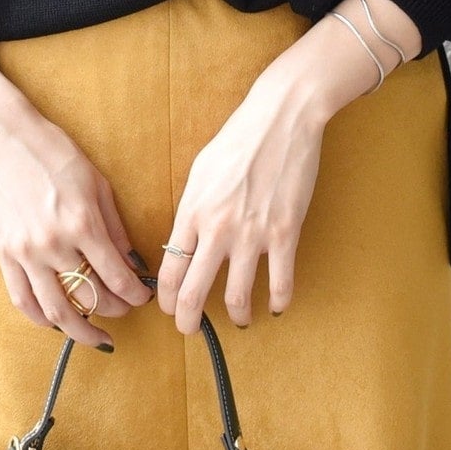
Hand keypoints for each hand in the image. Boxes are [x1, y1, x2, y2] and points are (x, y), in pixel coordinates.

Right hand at [0, 90, 154, 351]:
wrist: (1, 137)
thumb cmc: (52, 151)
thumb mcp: (96, 182)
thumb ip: (114, 226)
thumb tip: (131, 261)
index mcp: (83, 223)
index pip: (117, 278)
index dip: (136, 294)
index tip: (144, 297)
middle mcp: (54, 244)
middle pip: (92, 297)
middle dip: (116, 309)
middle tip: (126, 309)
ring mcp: (26, 253)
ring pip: (57, 311)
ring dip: (82, 330)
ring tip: (98, 336)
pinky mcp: (4, 254)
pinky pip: (23, 300)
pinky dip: (42, 319)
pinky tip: (57, 323)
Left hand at [154, 68, 324, 332]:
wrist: (281, 119)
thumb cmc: (238, 139)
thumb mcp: (200, 172)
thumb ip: (192, 210)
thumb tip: (185, 241)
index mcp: (192, 212)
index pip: (169, 270)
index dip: (166, 299)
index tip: (169, 308)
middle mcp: (218, 228)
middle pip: (193, 292)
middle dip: (188, 321)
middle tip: (191, 330)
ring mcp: (253, 234)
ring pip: (237, 297)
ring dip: (237, 316)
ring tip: (239, 320)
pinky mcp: (285, 233)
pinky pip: (280, 283)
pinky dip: (278, 302)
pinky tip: (276, 307)